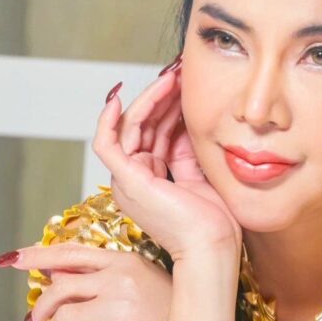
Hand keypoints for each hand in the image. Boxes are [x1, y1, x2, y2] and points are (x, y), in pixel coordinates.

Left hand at [12, 244, 172, 320]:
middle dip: (41, 307)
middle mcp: (119, 280)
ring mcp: (119, 308)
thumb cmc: (172, 308)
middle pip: (61, 287)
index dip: (39, 256)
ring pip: (64, 318)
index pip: (72, 254)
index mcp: (124, 261)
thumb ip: (102, 274)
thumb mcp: (141, 279)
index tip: (14, 259)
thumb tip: (58, 274)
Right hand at [96, 57, 240, 265]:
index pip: (158, 133)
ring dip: (150, 99)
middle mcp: (136, 179)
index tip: (189, 84)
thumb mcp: (203, 174)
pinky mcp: (126, 179)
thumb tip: (191, 118)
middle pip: (144, 127)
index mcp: (154, 180)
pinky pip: (106, 143)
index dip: (171, 106)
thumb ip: (190, 150)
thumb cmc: (216, 222)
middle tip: (180, 73)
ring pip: (131, 127)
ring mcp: (128, 180)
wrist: (213, 247)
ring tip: (172, 78)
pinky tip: (120, 96)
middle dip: (163, 97)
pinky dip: (108, 119)